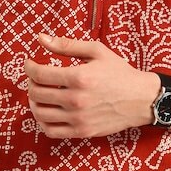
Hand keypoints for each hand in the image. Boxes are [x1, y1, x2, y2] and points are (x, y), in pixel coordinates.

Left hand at [25, 34, 158, 138]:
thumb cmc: (120, 72)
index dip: (29, 67)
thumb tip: (40, 38)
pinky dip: (42, 121)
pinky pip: (51, 131)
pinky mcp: (82, 131)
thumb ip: (67, 45)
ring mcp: (78, 118)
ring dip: (33, 102)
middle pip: (36, 94)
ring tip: (39, 93)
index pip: (40, 74)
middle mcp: (76, 100)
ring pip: (40, 114)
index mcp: (79, 77)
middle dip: (31, 83)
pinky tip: (47, 111)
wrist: (141, 99)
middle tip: (36, 78)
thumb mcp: (97, 51)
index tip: (29, 63)